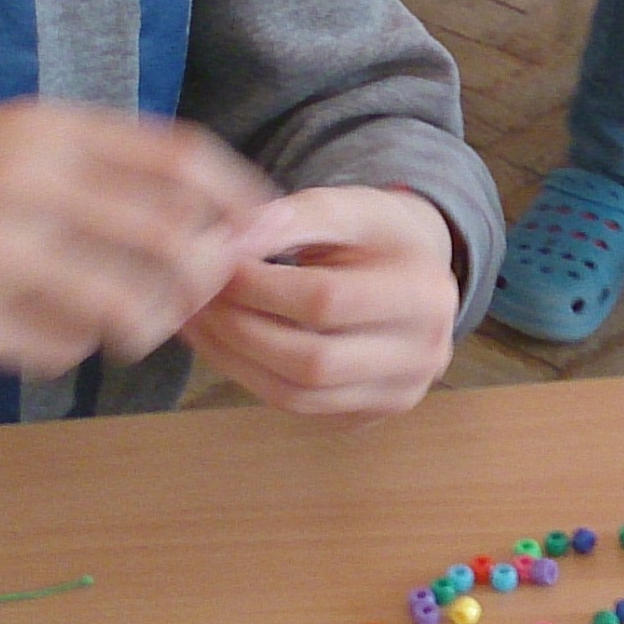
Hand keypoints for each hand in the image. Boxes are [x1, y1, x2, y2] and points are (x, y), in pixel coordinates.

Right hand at [0, 103, 276, 377]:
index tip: (260, 234)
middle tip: (185, 302)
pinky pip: (59, 353)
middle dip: (200, 285)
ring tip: (104, 325)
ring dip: (137, 329)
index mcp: (40, 129)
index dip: (240, 203)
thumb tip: (191, 216)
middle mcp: (28, 183)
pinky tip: (17, 333)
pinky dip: (60, 353)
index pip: (184, 162)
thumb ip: (82, 166)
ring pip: (131, 312)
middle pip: (178, 246)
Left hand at [183, 186, 463, 419]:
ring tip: (201, 320)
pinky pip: (298, 406)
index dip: (260, 285)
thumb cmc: (378, 235)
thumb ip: (295, 216)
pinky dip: (249, 377)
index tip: (218, 264)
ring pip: (298, 394)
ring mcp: (398, 394)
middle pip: (312, 359)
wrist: (417, 274)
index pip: (326, 300)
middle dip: (241, 328)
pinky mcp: (368, 414)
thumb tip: (233, 238)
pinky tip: (222, 344)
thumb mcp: (349, 208)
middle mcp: (423, 355)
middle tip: (199, 297)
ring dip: (235, 359)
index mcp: (424, 295)